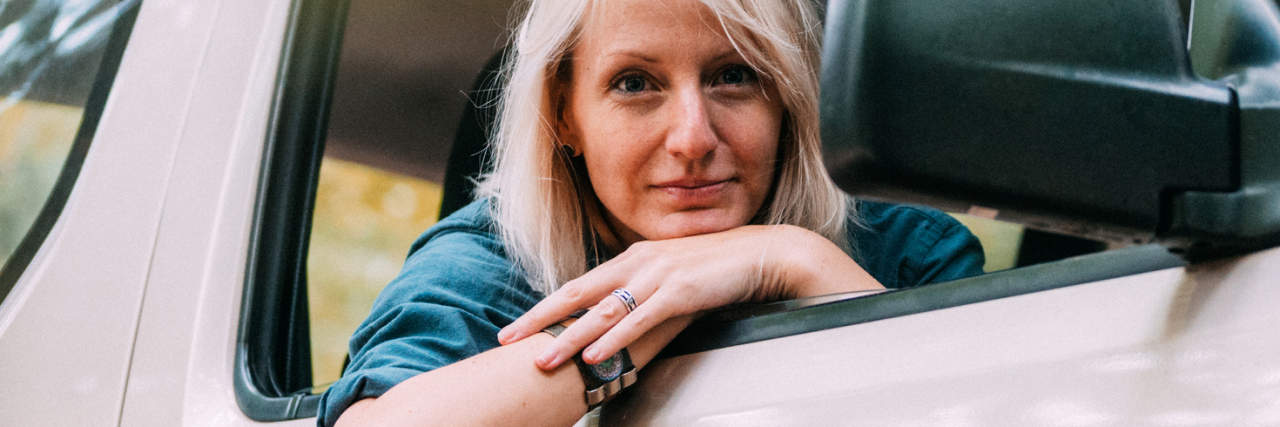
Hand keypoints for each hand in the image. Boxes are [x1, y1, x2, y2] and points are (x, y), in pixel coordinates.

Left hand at [495, 224, 881, 369]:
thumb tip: (620, 314)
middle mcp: (638, 263)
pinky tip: (598, 355)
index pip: (579, 286)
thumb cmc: (720, 267)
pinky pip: (640, 319)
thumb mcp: (673, 273)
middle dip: (539, 319)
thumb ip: (644, 289)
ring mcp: (658, 276)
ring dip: (570, 338)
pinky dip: (616, 338)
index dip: (544, 307)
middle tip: (507, 341)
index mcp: (633, 258)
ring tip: (544, 360)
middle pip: (577, 295)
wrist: (766, 252)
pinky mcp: (681, 292)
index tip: (517, 327)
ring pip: (603, 311)